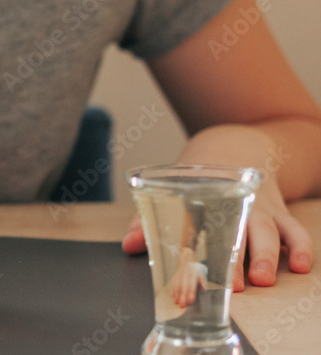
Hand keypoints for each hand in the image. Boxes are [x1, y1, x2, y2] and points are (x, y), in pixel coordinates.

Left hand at [122, 176, 313, 290]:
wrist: (234, 145)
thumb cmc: (197, 179)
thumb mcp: (170, 193)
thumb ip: (146, 220)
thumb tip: (129, 245)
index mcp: (198, 201)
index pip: (191, 227)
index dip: (189, 253)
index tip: (187, 278)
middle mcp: (230, 205)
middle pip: (232, 232)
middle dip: (233, 260)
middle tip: (233, 285)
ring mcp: (257, 208)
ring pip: (266, 231)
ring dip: (266, 255)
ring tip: (263, 279)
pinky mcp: (279, 211)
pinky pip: (294, 229)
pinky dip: (300, 246)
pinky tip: (300, 266)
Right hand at [167, 248, 206, 307]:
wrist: (186, 261)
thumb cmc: (195, 270)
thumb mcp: (202, 275)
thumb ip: (203, 283)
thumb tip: (203, 289)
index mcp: (193, 275)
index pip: (191, 285)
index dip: (190, 293)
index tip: (190, 301)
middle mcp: (185, 275)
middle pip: (183, 287)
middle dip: (182, 297)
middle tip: (182, 305)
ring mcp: (179, 275)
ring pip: (177, 286)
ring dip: (177, 295)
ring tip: (177, 303)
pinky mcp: (175, 276)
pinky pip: (174, 284)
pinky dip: (173, 291)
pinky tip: (174, 297)